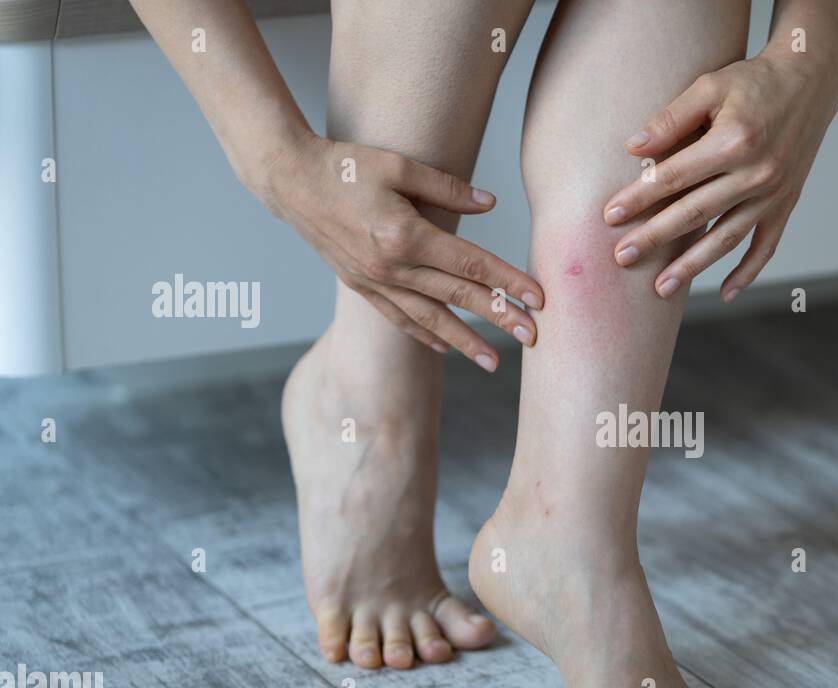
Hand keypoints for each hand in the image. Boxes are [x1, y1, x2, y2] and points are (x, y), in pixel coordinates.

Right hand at [259, 134, 542, 368]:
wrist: (289, 180)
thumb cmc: (346, 165)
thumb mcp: (399, 165)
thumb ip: (448, 188)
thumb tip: (491, 205)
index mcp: (406, 236)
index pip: (471, 264)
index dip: (508, 282)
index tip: (538, 299)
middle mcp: (391, 267)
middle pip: (458, 297)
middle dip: (499, 318)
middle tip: (533, 337)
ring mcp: (374, 281)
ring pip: (430, 319)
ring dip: (465, 342)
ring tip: (494, 362)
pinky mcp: (360, 286)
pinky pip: (398, 318)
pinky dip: (423, 335)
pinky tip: (445, 349)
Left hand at [603, 48, 837, 300]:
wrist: (811, 80)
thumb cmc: (753, 82)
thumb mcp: (710, 86)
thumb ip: (671, 118)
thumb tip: (632, 148)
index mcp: (733, 142)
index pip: (675, 177)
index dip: (639, 197)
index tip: (609, 216)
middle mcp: (756, 174)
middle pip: (695, 213)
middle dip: (655, 238)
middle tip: (622, 258)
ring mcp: (773, 194)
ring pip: (726, 239)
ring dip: (693, 267)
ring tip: (661, 288)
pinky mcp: (786, 204)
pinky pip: (766, 246)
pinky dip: (748, 272)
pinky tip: (725, 292)